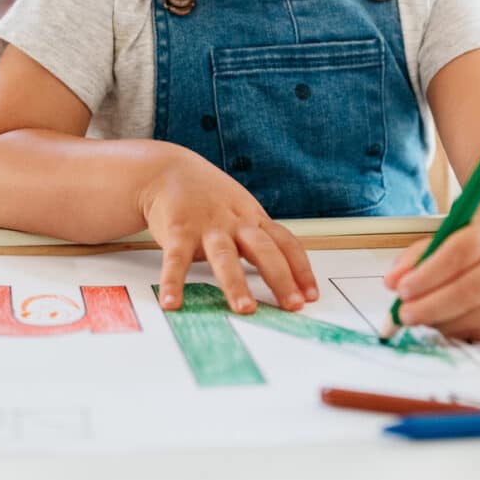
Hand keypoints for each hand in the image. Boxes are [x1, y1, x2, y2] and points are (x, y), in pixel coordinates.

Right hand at [138, 147, 318, 314]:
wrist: (168, 170)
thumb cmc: (209, 198)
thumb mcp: (241, 211)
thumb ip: (258, 240)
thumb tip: (283, 277)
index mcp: (254, 219)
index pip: (286, 243)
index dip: (301, 269)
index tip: (311, 295)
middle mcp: (235, 222)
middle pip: (263, 250)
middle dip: (280, 278)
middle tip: (292, 305)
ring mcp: (207, 226)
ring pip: (225, 256)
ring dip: (236, 283)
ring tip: (245, 308)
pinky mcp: (178, 229)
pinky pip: (177, 259)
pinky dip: (173, 282)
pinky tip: (173, 303)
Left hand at [383, 214, 479, 340]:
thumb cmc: (477, 247)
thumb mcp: (448, 238)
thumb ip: (417, 257)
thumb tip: (390, 282)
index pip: (458, 254)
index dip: (428, 274)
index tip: (401, 289)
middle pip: (468, 290)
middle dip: (430, 306)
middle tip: (404, 314)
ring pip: (472, 316)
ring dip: (438, 321)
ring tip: (419, 316)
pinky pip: (479, 332)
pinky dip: (453, 330)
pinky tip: (441, 321)